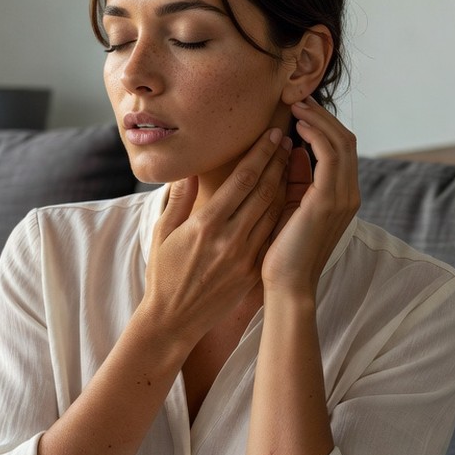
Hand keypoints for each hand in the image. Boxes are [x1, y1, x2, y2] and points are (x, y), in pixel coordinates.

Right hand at [141, 128, 292, 346]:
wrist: (174, 320)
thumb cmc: (163, 273)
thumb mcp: (162, 232)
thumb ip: (178, 199)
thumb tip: (190, 169)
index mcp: (206, 225)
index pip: (242, 180)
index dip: (261, 153)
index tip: (273, 134)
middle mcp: (230, 238)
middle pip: (264, 190)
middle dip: (279, 161)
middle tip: (288, 138)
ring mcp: (245, 256)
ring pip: (274, 210)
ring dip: (285, 182)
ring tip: (292, 160)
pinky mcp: (252, 270)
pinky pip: (272, 233)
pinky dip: (283, 211)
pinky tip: (289, 195)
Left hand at [262, 99, 359, 294]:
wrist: (286, 285)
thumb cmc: (282, 251)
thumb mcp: (290, 207)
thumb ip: (296, 180)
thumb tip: (292, 150)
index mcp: (340, 197)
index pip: (340, 149)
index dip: (323, 125)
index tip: (300, 109)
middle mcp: (348, 194)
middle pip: (345, 140)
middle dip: (323, 116)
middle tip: (298, 98)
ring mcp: (342, 197)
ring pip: (341, 143)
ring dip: (319, 120)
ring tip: (297, 106)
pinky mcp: (329, 201)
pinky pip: (330, 156)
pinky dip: (316, 136)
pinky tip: (297, 127)